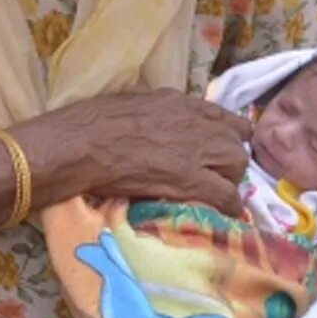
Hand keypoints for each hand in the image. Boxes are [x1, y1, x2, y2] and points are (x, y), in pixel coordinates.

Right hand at [14, 90, 251, 215]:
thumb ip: (159, 115)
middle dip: (230, 160)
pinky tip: (220, 214)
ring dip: (230, 181)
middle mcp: (195, 122)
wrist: (78, 144)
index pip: (225, 117)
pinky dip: (227, 206)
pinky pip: (226, 195)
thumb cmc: (91, 122)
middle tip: (216, 176)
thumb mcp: (133, 105)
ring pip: (237, 166)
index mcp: (180, 102)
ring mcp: (196, 150)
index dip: (227, 136)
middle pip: (237, 141)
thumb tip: (162, 127)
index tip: (219, 150)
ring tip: (216, 194)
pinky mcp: (189, 180)